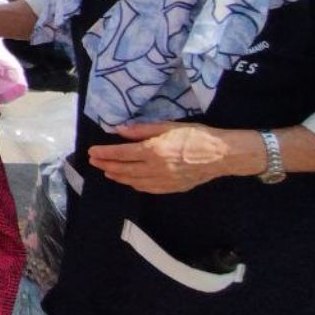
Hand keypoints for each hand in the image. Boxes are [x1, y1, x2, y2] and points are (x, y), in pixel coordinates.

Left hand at [87, 122, 261, 193]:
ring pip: (133, 181)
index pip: (122, 154)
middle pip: (124, 169)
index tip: (92, 151)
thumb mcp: (168, 126)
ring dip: (118, 176)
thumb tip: (119, 130)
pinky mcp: (172, 188)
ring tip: (107, 171)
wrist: (221, 155)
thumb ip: (142, 130)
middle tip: (94, 162)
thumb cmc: (196, 135)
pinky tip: (128, 181)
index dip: (105, 153)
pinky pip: (147, 189)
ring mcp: (164, 181)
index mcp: (154, 150)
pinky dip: (134, 185)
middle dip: (106, 165)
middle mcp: (156, 168)